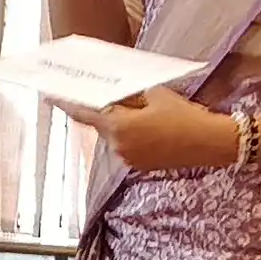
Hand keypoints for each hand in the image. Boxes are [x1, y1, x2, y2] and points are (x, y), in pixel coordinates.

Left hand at [77, 90, 239, 173]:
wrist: (212, 143)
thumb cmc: (185, 116)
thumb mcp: (156, 95)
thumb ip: (131, 95)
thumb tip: (118, 94)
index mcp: (118, 127)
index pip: (85, 113)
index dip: (66, 104)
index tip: (49, 96)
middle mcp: (118, 146)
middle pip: (103, 122)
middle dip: (107, 108)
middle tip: (112, 94)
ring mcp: (128, 158)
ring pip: (116, 134)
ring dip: (123, 122)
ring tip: (145, 110)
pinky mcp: (140, 165)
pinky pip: (128, 144)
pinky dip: (133, 134)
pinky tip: (151, 125)